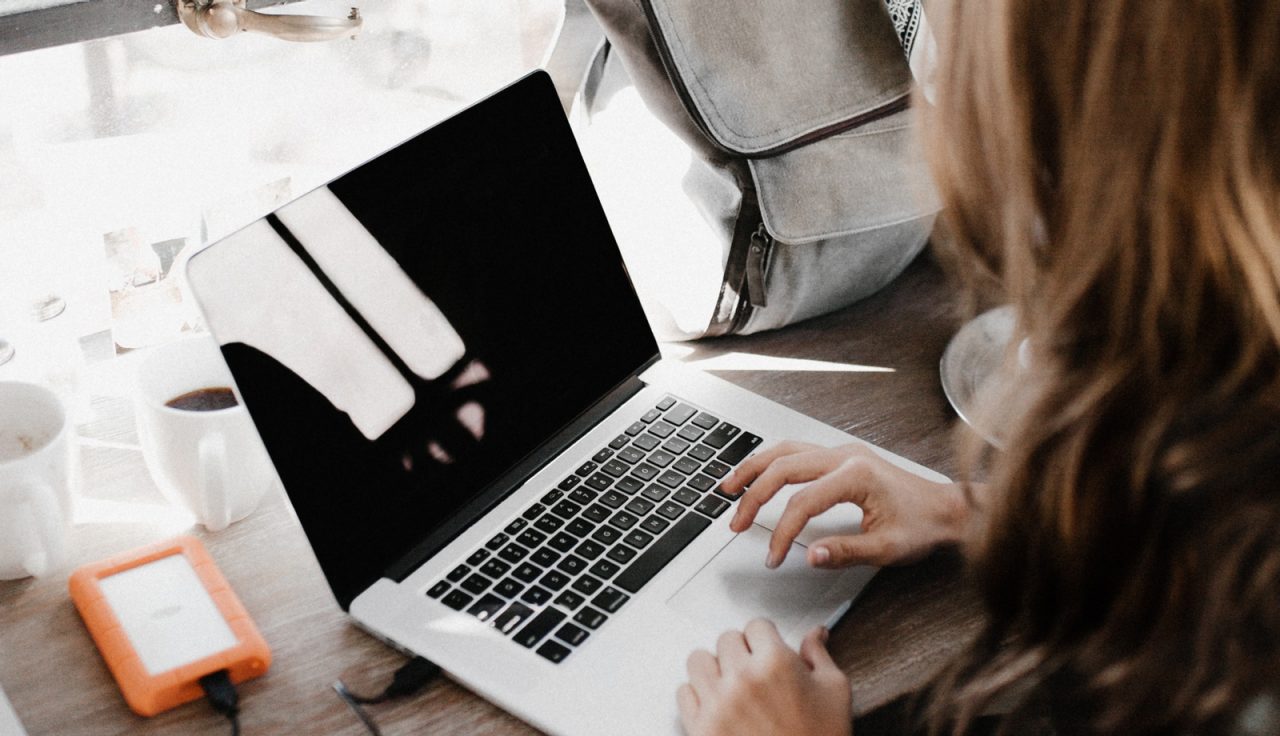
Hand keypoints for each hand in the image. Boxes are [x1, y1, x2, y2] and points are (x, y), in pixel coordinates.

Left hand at [677, 620, 851, 735]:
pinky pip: (684, 693)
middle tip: (754, 670)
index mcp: (776, 663)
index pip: (756, 625)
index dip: (765, 638)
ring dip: (714, 668)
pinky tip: (717, 704)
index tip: (767, 649)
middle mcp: (742, 678)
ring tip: (730, 683)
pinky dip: (697, 696)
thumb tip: (815, 633)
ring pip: (698, 660)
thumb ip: (819, 656)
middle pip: (726, 639)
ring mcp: (718, 703)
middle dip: (741, 651)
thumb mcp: (834, 692)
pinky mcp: (701, 727)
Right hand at [721, 441, 968, 568]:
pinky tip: (758, 475)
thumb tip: (810, 555)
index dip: (782, 532)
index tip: (774, 557)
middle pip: (783, 467)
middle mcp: (845, 456)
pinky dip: (772, 463)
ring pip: (785, 450)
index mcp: (856, 475)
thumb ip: (846, 552)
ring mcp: (842, 452)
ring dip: (754, 468)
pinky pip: (797, 451)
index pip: (802, 502)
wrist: (947, 509)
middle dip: (753, 496)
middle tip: (736, 523)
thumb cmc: (923, 526)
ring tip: (729, 488)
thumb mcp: (887, 549)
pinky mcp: (842, 456)